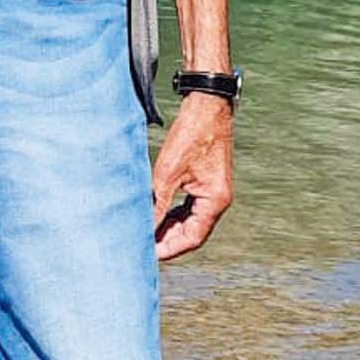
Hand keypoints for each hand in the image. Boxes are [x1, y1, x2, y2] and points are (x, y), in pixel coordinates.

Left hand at [151, 92, 233, 261]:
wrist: (206, 105)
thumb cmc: (190, 134)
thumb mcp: (167, 172)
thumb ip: (156, 203)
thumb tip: (143, 228)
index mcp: (215, 200)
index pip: (192, 238)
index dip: (169, 249)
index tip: (147, 254)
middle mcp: (218, 200)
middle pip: (192, 233)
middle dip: (167, 240)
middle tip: (141, 245)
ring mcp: (213, 191)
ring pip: (189, 221)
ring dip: (169, 228)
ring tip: (145, 232)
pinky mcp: (206, 182)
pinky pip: (189, 207)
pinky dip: (173, 214)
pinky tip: (155, 215)